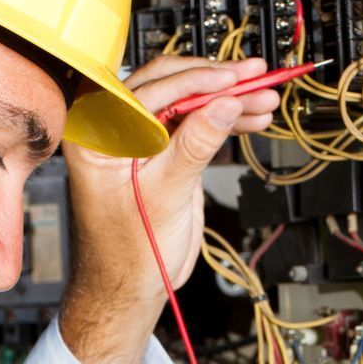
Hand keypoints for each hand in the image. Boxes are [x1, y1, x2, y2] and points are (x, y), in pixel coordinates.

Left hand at [59, 56, 279, 363]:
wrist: (132, 286)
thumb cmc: (129, 253)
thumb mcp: (165, 195)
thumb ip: (194, 145)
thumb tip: (223, 104)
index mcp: (97, 135)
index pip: (150, 92)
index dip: (196, 81)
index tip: (232, 79)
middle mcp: (116, 129)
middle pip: (171, 87)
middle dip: (217, 83)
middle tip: (255, 77)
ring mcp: (142, 138)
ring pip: (189, 102)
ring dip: (229, 100)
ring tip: (265, 98)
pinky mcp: (165, 150)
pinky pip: (196, 123)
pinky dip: (225, 119)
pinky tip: (253, 117)